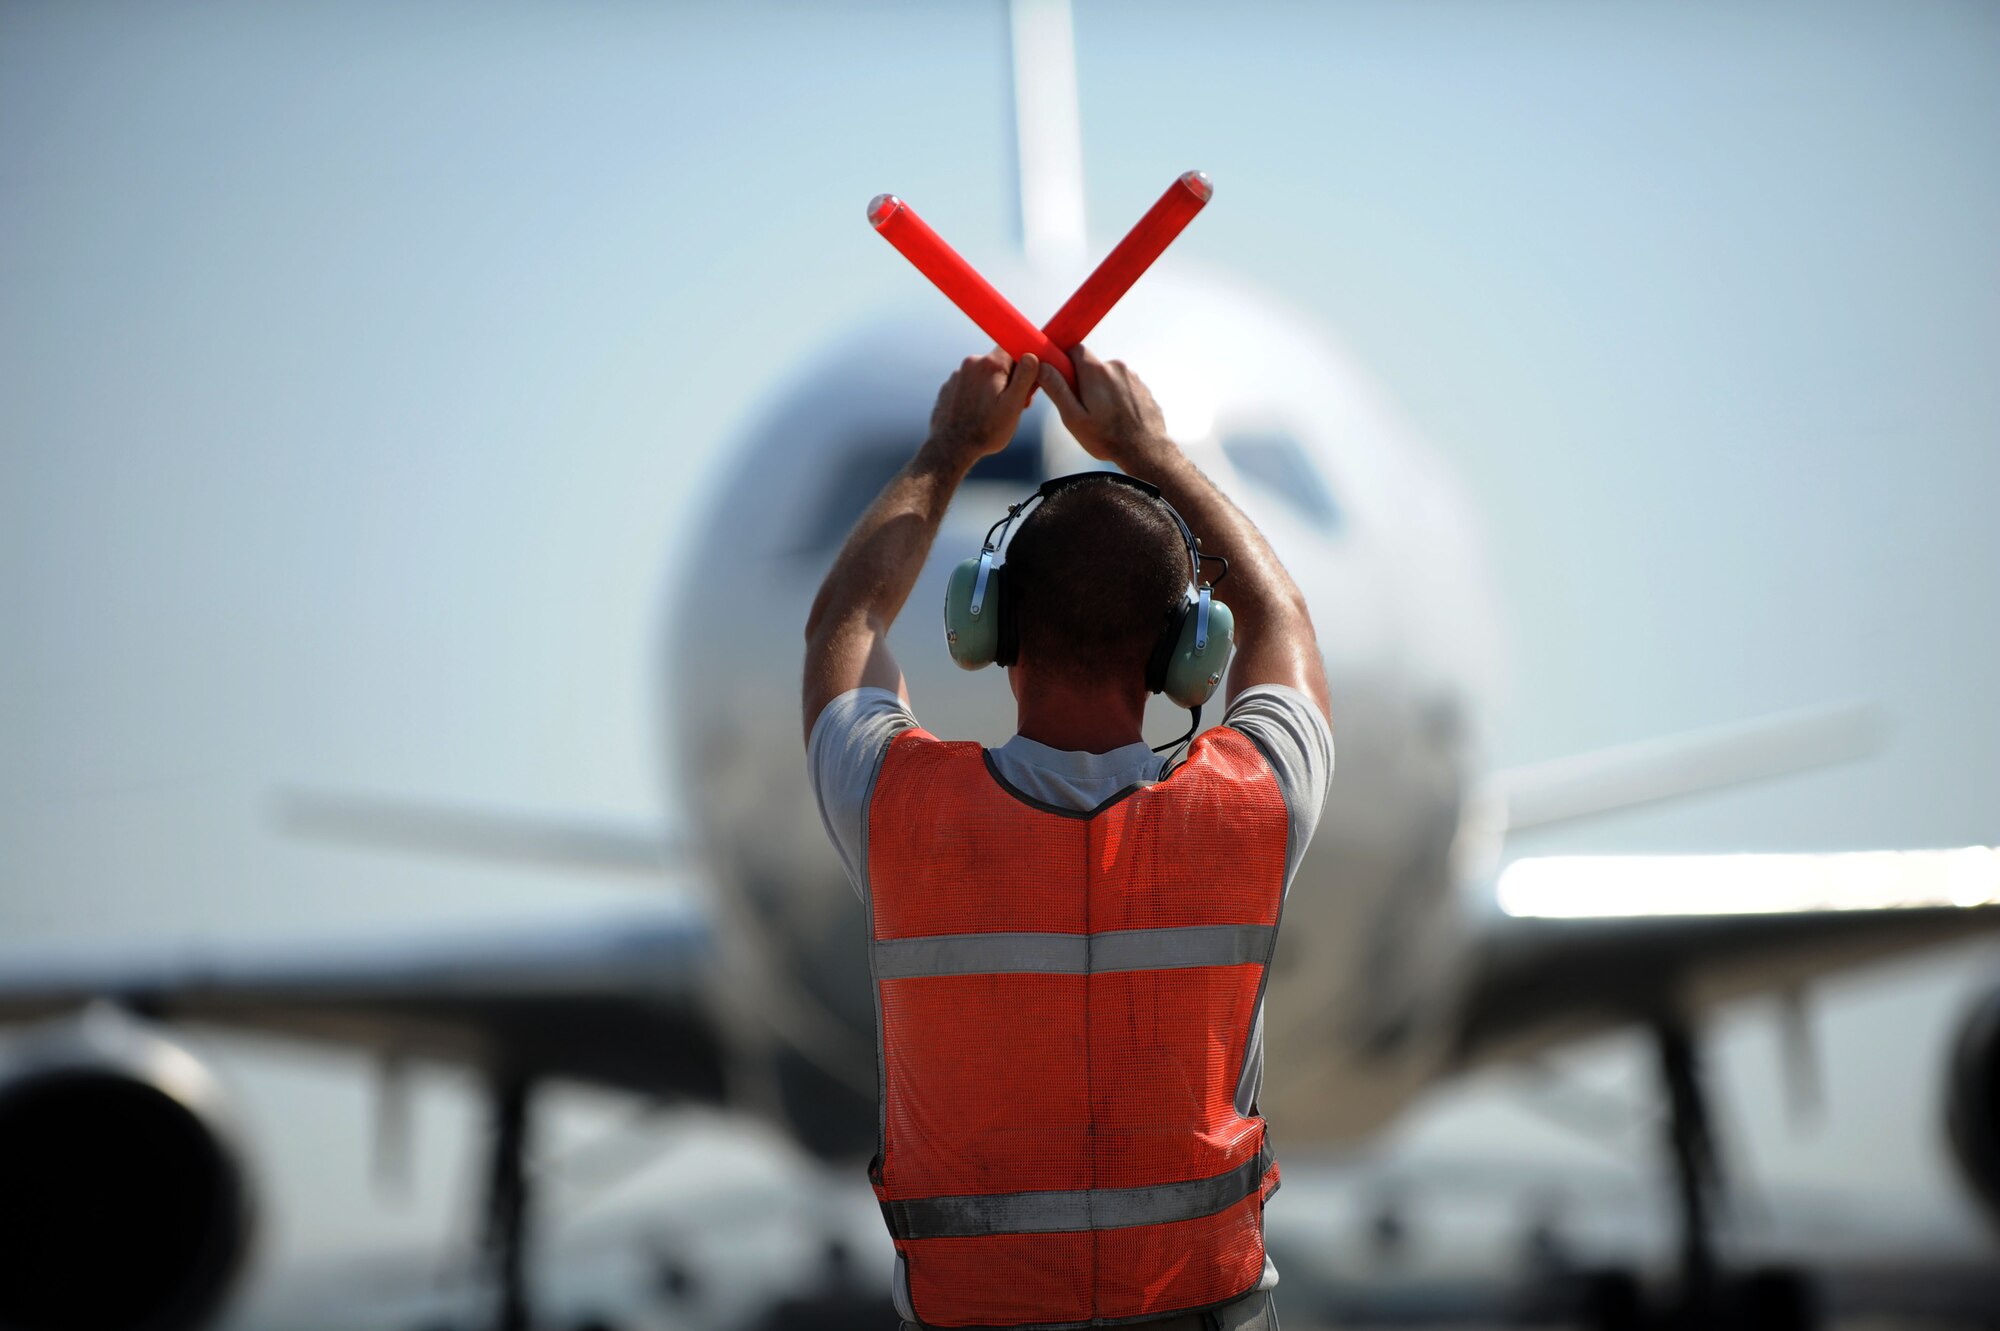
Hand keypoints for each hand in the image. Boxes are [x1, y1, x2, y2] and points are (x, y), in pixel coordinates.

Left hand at [925, 349, 1038, 465]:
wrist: (950, 449)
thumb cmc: (986, 431)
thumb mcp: (1012, 407)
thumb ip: (1024, 378)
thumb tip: (1032, 355)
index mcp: (990, 365)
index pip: (1013, 347)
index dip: (1024, 361)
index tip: (1027, 380)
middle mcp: (971, 363)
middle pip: (999, 362)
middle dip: (1009, 379)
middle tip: (1013, 404)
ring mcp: (957, 375)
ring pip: (984, 374)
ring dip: (992, 387)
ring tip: (992, 413)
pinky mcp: (949, 386)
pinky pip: (970, 384)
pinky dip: (977, 394)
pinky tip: (977, 413)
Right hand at [1033, 344, 1171, 469]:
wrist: (1146, 451)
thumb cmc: (1107, 438)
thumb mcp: (1074, 418)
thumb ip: (1057, 389)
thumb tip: (1041, 367)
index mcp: (1096, 371)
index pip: (1075, 349)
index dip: (1065, 362)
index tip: (1062, 380)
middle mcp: (1116, 367)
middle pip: (1091, 365)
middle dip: (1084, 381)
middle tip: (1083, 408)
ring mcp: (1132, 376)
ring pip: (1108, 377)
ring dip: (1102, 391)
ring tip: (1104, 417)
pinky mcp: (1143, 387)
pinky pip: (1123, 386)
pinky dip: (1117, 397)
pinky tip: (1118, 418)